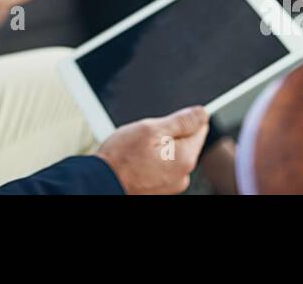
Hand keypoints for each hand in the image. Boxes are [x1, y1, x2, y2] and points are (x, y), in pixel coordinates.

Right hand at [95, 106, 210, 194]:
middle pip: (186, 142)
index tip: (165, 122)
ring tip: (139, 150)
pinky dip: (154, 161)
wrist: (101, 181)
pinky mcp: (162, 189)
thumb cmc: (121, 158)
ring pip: (173, 154)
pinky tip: (138, 160)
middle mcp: (183, 175)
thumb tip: (202, 114)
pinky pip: (164, 167)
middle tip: (147, 137)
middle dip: (169, 134)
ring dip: (160, 148)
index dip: (182, 120)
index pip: (199, 128)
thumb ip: (181, 121)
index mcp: (185, 157)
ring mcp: (172, 185)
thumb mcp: (151, 129)